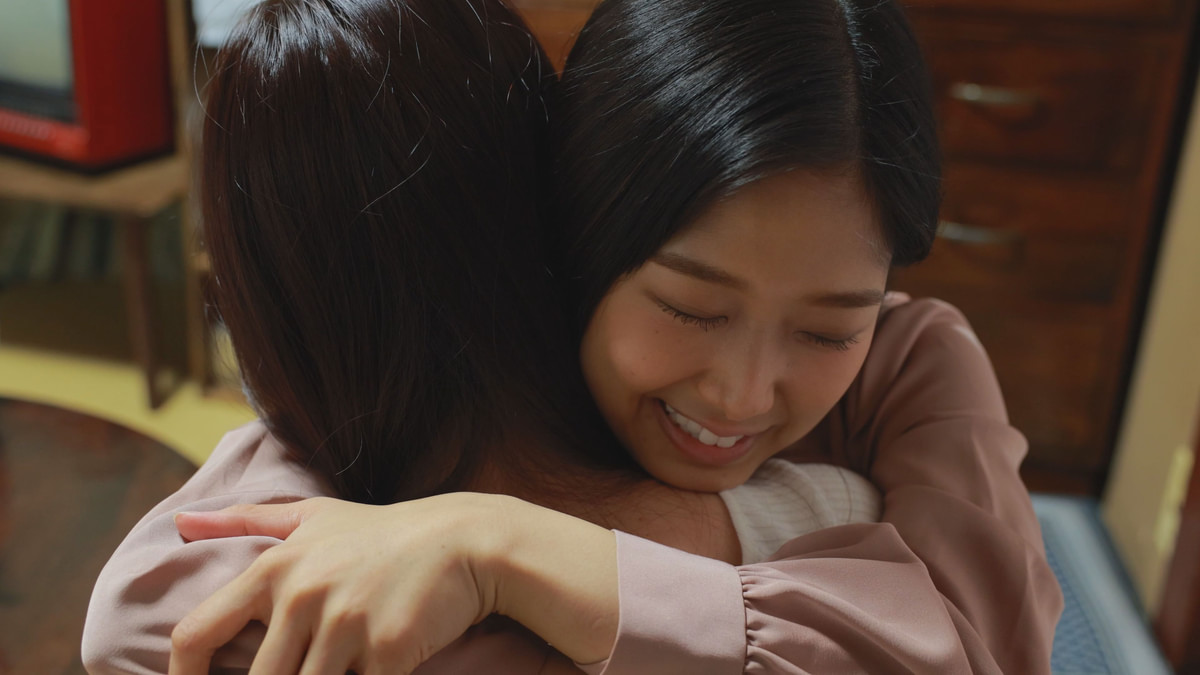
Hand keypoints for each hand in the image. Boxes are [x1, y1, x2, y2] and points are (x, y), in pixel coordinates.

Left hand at [168, 494, 507, 674]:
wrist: (465, 542)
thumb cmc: (385, 532)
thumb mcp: (315, 517)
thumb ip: (245, 520)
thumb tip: (179, 523)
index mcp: (275, 568)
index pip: (195, 632)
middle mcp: (302, 596)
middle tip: (303, 671)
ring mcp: (345, 626)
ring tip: (337, 669)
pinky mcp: (386, 653)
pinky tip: (373, 673)